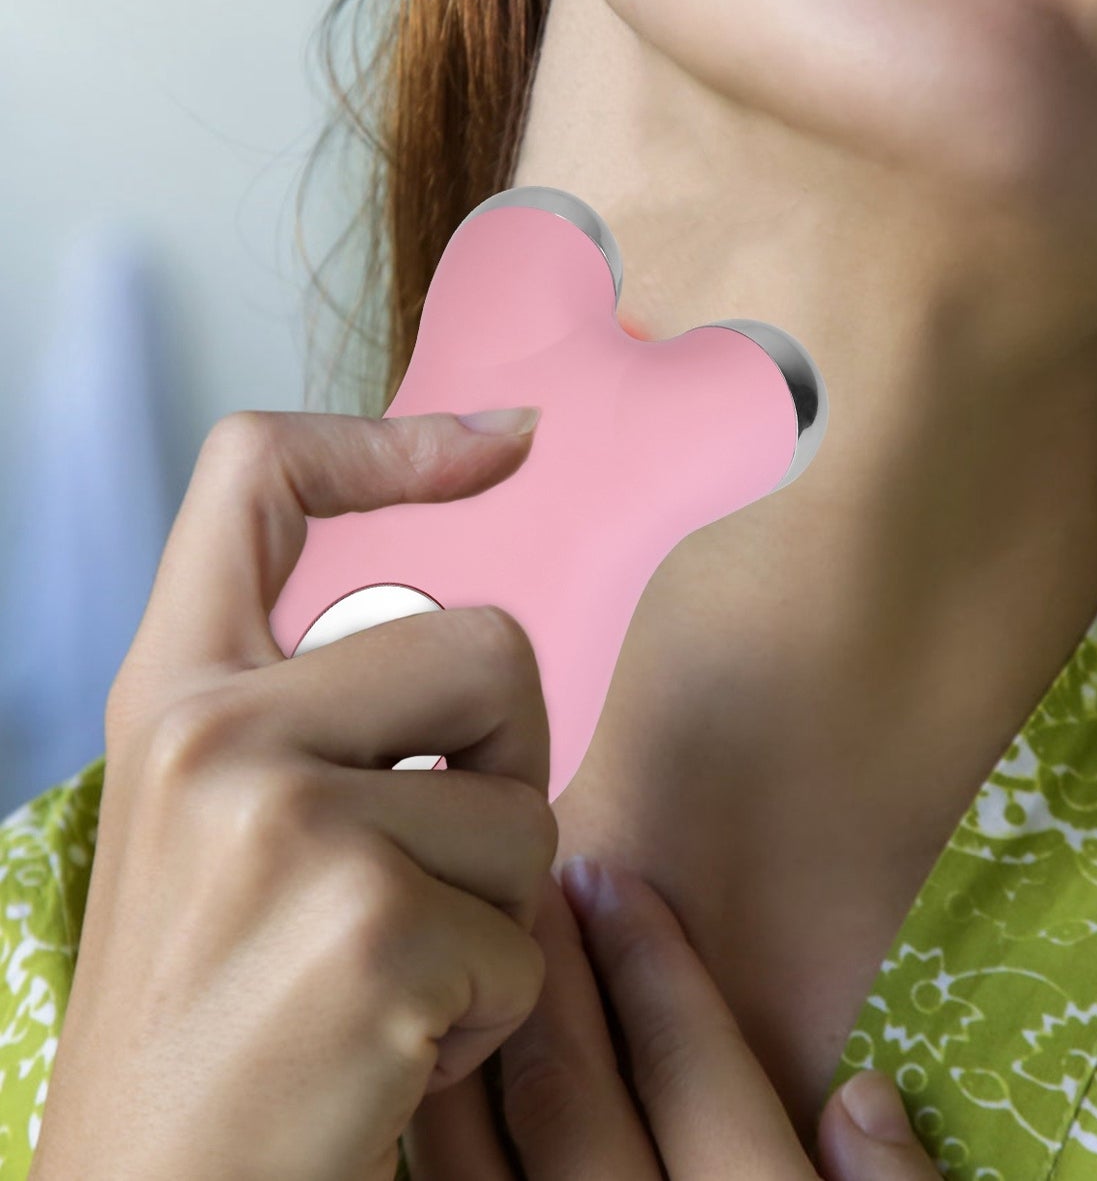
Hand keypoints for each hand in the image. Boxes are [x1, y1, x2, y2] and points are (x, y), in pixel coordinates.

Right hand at [32, 409, 555, 1180]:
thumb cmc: (216, 1016)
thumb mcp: (220, 831)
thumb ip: (318, 717)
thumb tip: (487, 646)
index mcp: (175, 694)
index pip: (258, 479)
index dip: (391, 438)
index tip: (504, 439)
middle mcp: (211, 732)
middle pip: (492, 643)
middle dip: (510, 763)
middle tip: (430, 872)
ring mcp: (283, 823)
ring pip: (529, 802)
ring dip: (497, 907)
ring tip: (390, 978)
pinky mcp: (366, 927)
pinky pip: (530, 930)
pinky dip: (497, 1004)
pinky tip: (397, 1049)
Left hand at [404, 855, 943, 1179]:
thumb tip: (864, 1094)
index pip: (702, 1091)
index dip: (658, 975)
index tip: (617, 880)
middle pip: (581, 1117)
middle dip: (559, 986)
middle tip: (540, 881)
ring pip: (485, 1164)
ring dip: (481, 1043)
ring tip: (475, 935)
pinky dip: (435, 1130)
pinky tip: (430, 1060)